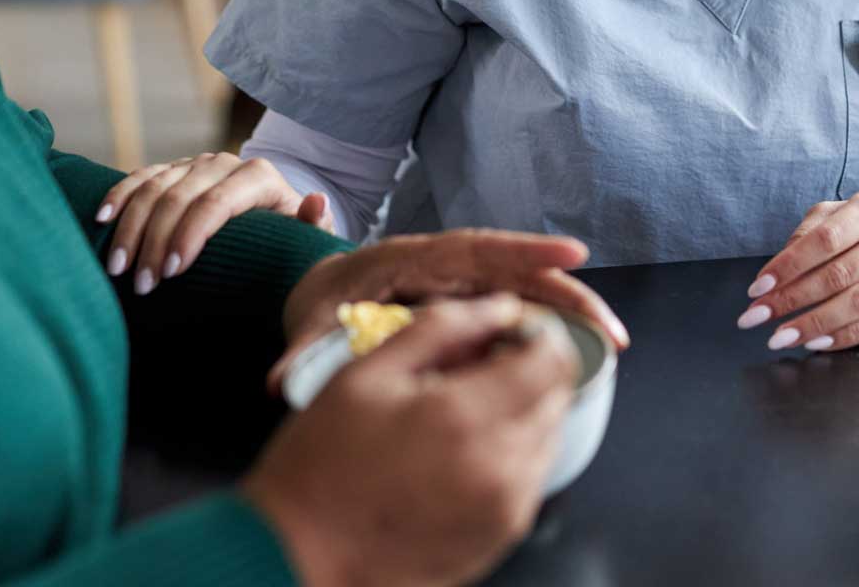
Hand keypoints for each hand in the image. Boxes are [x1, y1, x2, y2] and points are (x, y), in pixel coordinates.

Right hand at [95, 152, 333, 293]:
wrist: (273, 219)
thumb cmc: (288, 238)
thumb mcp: (306, 237)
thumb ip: (313, 225)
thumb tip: (317, 202)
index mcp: (259, 177)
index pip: (218, 202)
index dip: (191, 235)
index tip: (173, 273)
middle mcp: (224, 163)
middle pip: (179, 196)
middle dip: (157, 242)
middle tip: (143, 285)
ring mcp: (195, 163)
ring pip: (154, 187)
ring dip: (131, 228)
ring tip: (118, 268)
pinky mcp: (172, 169)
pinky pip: (139, 178)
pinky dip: (119, 197)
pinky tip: (101, 220)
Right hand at [242, 295, 576, 586]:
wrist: (302, 552)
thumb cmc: (323, 465)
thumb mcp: (367, 373)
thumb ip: (440, 328)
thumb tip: (500, 306)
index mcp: (464, 418)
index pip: (554, 361)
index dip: (539, 334)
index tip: (511, 331)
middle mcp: (498, 468)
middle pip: (557, 396)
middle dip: (528, 372)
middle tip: (476, 368)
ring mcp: (504, 509)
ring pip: (547, 435)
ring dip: (519, 411)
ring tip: (458, 412)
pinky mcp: (501, 535)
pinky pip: (530, 477)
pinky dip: (509, 453)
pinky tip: (456, 450)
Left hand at [272, 229, 629, 389]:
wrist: (317, 295)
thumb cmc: (318, 304)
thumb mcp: (307, 326)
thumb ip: (300, 350)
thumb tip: (278, 380)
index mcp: (411, 259)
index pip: (473, 249)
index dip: (522, 252)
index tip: (568, 256)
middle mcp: (447, 267)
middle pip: (515, 270)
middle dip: (565, 292)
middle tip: (610, 328)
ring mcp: (464, 285)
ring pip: (525, 289)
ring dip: (569, 312)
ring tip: (612, 344)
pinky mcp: (472, 305)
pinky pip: (518, 309)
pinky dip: (551, 326)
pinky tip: (584, 355)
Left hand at [736, 189, 858, 352]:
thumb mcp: (842, 214)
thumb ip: (808, 233)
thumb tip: (777, 269)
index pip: (823, 240)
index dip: (788, 266)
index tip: (758, 288)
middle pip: (837, 274)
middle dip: (791, 299)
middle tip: (757, 317)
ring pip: (856, 302)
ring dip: (813, 324)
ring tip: (780, 336)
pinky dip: (841, 336)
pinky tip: (815, 342)